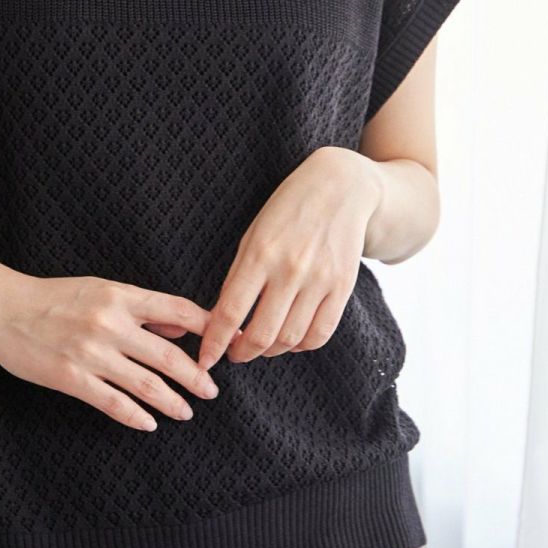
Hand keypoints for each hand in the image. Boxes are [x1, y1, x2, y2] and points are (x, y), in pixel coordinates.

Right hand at [0, 270, 222, 431]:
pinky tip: (149, 423)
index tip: (225, 345)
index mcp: (120, 296)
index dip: (207, 329)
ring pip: (145, 383)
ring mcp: (91, 353)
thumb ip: (139, 307)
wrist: (1, 307)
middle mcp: (110, 323)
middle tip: (212, 391)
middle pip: (168, 354)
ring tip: (187, 412)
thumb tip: (179, 325)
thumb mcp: (99, 288)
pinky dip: (135, 415)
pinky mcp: (70, 378)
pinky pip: (112, 402)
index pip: (178, 310)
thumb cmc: (51, 296)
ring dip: (172, 401)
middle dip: (196, 376)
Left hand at [197, 147, 382, 369]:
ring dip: (270, 351)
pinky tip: (290, 338)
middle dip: (241, 353)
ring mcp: (320, 280)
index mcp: (260, 254)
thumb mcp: (254, 234)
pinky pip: (320, 333)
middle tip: (233, 354)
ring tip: (260, 345)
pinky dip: (301, 345)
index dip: (214, 343)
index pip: (230, 312)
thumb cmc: (287, 210)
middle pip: (261, 335)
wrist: (340, 187)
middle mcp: (290, 270)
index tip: (205, 359)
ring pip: (290, 339)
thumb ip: (240, 276)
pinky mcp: (343, 287)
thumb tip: (224, 320)